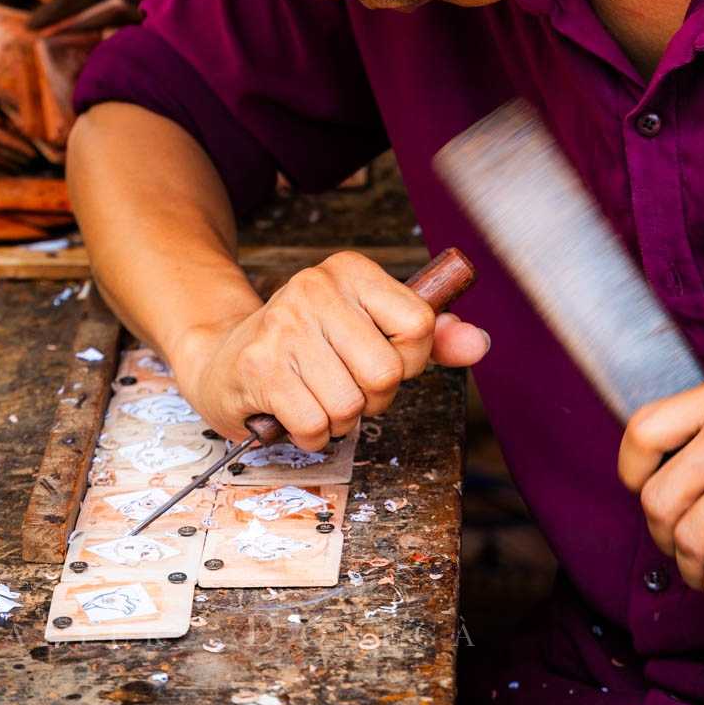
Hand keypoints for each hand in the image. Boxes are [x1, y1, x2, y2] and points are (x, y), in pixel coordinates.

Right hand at [170, 251, 489, 449]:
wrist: (223, 359)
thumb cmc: (308, 347)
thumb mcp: (370, 330)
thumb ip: (429, 338)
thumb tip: (479, 344)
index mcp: (350, 270)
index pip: (420, 325)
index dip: (408, 360)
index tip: (375, 355)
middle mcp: (314, 288)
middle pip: (387, 373)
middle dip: (372, 397)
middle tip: (342, 382)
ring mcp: (283, 327)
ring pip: (351, 406)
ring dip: (339, 419)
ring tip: (314, 395)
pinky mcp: (259, 368)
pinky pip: (317, 427)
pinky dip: (311, 434)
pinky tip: (293, 410)